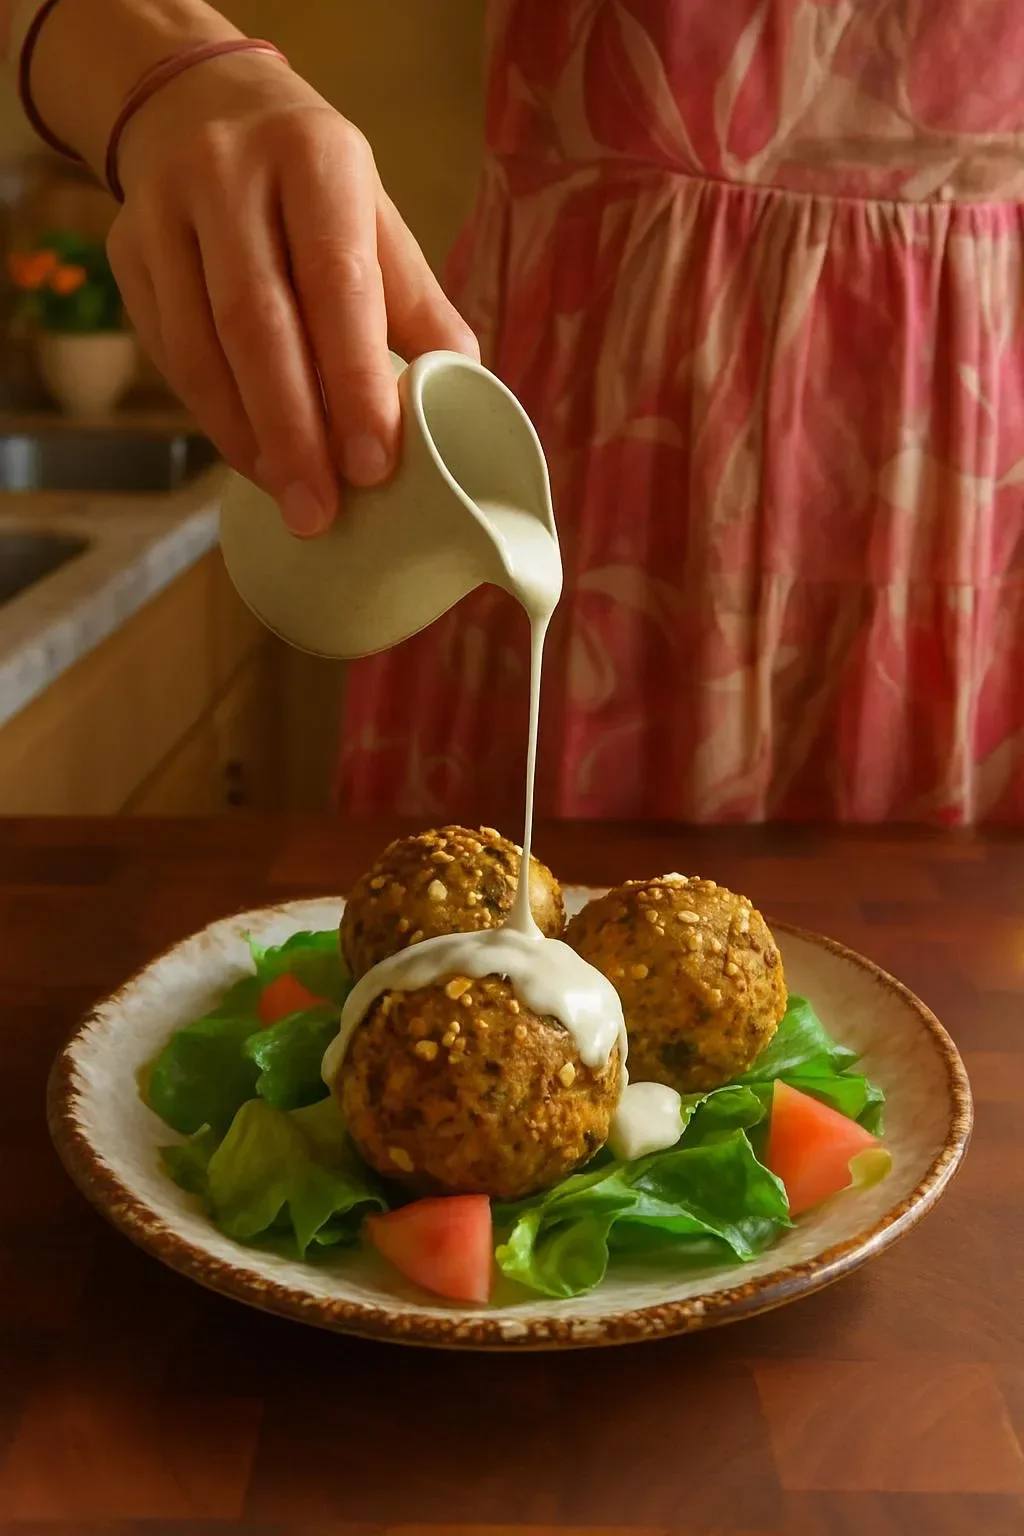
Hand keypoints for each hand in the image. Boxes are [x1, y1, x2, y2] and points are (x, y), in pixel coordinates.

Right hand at [106, 51, 478, 534]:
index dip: (354, 380)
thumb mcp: (375, 219)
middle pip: (256, 322)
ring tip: (291, 500)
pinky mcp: (126, 250)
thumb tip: (462, 397)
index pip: (336, 281)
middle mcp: (229, 173)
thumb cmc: (310, 185)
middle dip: (293, 431)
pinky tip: (253, 459)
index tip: (374, 465)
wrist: (196, 102)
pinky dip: (213, 418)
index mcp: (315, 158)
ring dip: (248, 438)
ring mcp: (164, 211)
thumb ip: (417, 306)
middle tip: (321, 512)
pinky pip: (168, 354)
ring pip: (199, 347)